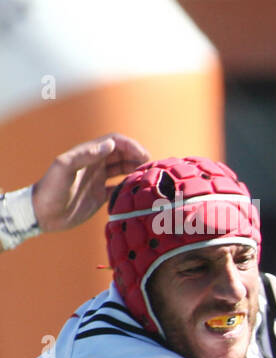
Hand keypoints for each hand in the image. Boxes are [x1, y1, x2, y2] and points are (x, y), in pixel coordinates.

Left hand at [31, 134, 149, 233]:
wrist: (42, 214)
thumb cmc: (50, 189)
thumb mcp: (64, 168)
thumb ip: (86, 155)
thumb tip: (111, 145)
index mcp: (87, 155)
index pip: (115, 142)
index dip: (131, 146)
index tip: (144, 156)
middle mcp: (94, 165)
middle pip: (122, 155)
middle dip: (138, 158)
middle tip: (151, 168)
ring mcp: (98, 180)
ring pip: (123, 170)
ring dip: (136, 171)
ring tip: (148, 178)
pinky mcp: (99, 196)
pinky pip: (119, 188)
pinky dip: (130, 188)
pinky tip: (137, 192)